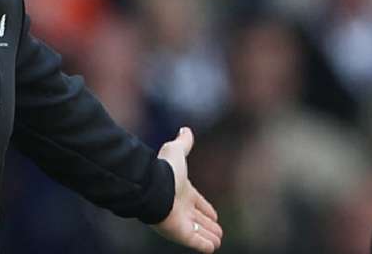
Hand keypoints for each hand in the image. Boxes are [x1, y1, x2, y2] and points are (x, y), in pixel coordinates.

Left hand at [152, 127, 222, 251]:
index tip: (214, 214)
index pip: (198, 203)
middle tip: (219, 230)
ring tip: (218, 240)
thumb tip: (186, 129)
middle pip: (199, 219)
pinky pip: (196, 242)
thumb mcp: (176, 151)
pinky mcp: (181, 235)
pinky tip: (212, 248)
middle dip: (209, 224)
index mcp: (183, 192)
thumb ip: (183, 143)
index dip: (206, 208)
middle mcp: (182, 208)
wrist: (153, 187)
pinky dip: (205, 245)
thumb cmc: (165, 171)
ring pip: (200, 232)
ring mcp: (182, 223)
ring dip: (209, 236)